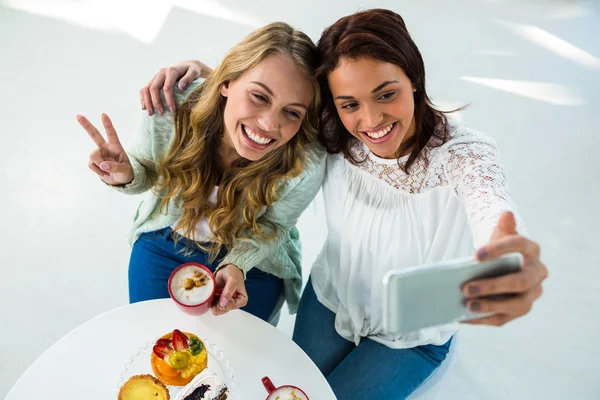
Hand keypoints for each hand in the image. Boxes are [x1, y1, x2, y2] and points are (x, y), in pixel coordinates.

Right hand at [76, 113, 133, 185]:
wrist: (119, 181)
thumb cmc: (125, 173)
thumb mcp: (125, 171)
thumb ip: (115, 167)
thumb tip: (103, 165)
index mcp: (116, 146)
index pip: (112, 134)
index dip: (107, 124)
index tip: (103, 115)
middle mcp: (106, 148)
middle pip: (94, 134)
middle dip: (86, 125)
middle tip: (78, 115)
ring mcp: (99, 154)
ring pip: (93, 156)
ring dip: (100, 165)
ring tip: (108, 171)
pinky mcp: (93, 161)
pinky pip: (91, 165)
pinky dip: (98, 171)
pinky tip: (104, 173)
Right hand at [140, 60, 208, 115]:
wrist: (187, 65)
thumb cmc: (192, 70)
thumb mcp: (194, 72)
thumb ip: (189, 78)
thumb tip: (181, 87)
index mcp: (171, 71)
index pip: (167, 87)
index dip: (169, 100)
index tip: (173, 110)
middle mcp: (161, 72)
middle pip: (154, 88)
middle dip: (156, 102)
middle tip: (161, 113)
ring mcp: (156, 76)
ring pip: (146, 89)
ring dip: (147, 102)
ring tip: (151, 113)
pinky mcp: (154, 80)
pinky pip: (145, 89)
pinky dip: (143, 98)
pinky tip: (145, 107)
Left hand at [212, 264, 247, 315]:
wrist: (227, 269)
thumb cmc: (233, 273)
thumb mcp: (232, 281)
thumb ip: (228, 292)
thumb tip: (223, 303)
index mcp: (242, 300)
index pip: (233, 306)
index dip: (226, 302)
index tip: (223, 295)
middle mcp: (234, 303)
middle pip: (224, 310)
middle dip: (218, 304)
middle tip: (217, 294)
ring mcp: (226, 303)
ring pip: (218, 310)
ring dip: (214, 303)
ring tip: (215, 293)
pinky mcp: (219, 301)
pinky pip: (213, 306)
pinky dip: (211, 302)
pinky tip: (212, 295)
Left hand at [462, 211, 547, 325]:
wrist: (508, 265)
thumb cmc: (502, 250)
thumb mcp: (502, 235)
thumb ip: (504, 227)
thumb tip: (507, 215)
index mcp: (532, 251)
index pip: (519, 246)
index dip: (498, 249)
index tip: (475, 255)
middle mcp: (538, 274)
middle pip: (519, 282)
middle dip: (492, 286)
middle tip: (466, 288)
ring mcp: (532, 295)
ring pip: (516, 305)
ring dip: (490, 306)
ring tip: (468, 306)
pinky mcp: (521, 310)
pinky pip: (504, 318)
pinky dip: (484, 318)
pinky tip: (465, 317)